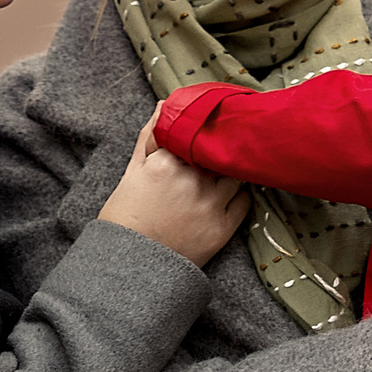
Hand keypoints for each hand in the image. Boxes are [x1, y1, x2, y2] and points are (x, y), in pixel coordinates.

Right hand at [98, 116, 249, 266]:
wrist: (131, 266)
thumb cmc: (126, 217)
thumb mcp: (133, 171)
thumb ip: (150, 136)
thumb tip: (164, 105)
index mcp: (166, 162)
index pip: (196, 132)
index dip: (203, 132)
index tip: (207, 132)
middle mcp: (192, 179)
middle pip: (220, 151)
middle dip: (221, 148)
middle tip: (222, 148)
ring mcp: (210, 203)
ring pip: (236, 173)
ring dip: (232, 171)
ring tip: (223, 175)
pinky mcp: (222, 228)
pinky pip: (245, 201)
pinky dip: (239, 195)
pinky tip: (226, 197)